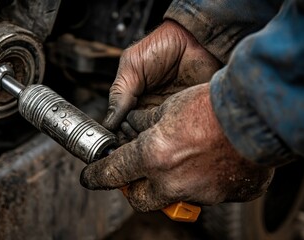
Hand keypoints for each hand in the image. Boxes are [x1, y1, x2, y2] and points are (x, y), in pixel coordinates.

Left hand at [81, 83, 273, 211]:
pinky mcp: (224, 197)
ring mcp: (199, 193)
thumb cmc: (214, 106)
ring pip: (172, 195)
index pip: (112, 174)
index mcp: (153, 157)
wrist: (258, 113)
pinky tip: (210, 160)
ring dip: (169, 181)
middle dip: (132, 187)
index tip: (90, 176)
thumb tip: (137, 127)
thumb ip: (148, 123)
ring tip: (183, 156)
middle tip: (134, 173)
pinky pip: (204, 194)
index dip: (96, 176)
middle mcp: (172, 182)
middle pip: (139, 197)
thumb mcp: (170, 107)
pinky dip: (200, 181)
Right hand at [103, 20, 221, 130]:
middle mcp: (148, 106)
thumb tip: (108, 123)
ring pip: (151, 133)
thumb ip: (120, 94)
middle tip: (130, 133)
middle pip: (135, 130)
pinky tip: (158, 129)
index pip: (120, 120)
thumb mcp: (132, 67)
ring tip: (143, 132)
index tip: (115, 137)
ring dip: (146, 136)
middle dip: (130, 135)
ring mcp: (165, 111)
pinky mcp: (181, 114)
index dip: (117, 130)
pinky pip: (170, 130)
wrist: (194, 40)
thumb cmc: (162, 46)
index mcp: (132, 95)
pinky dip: (163, 133)